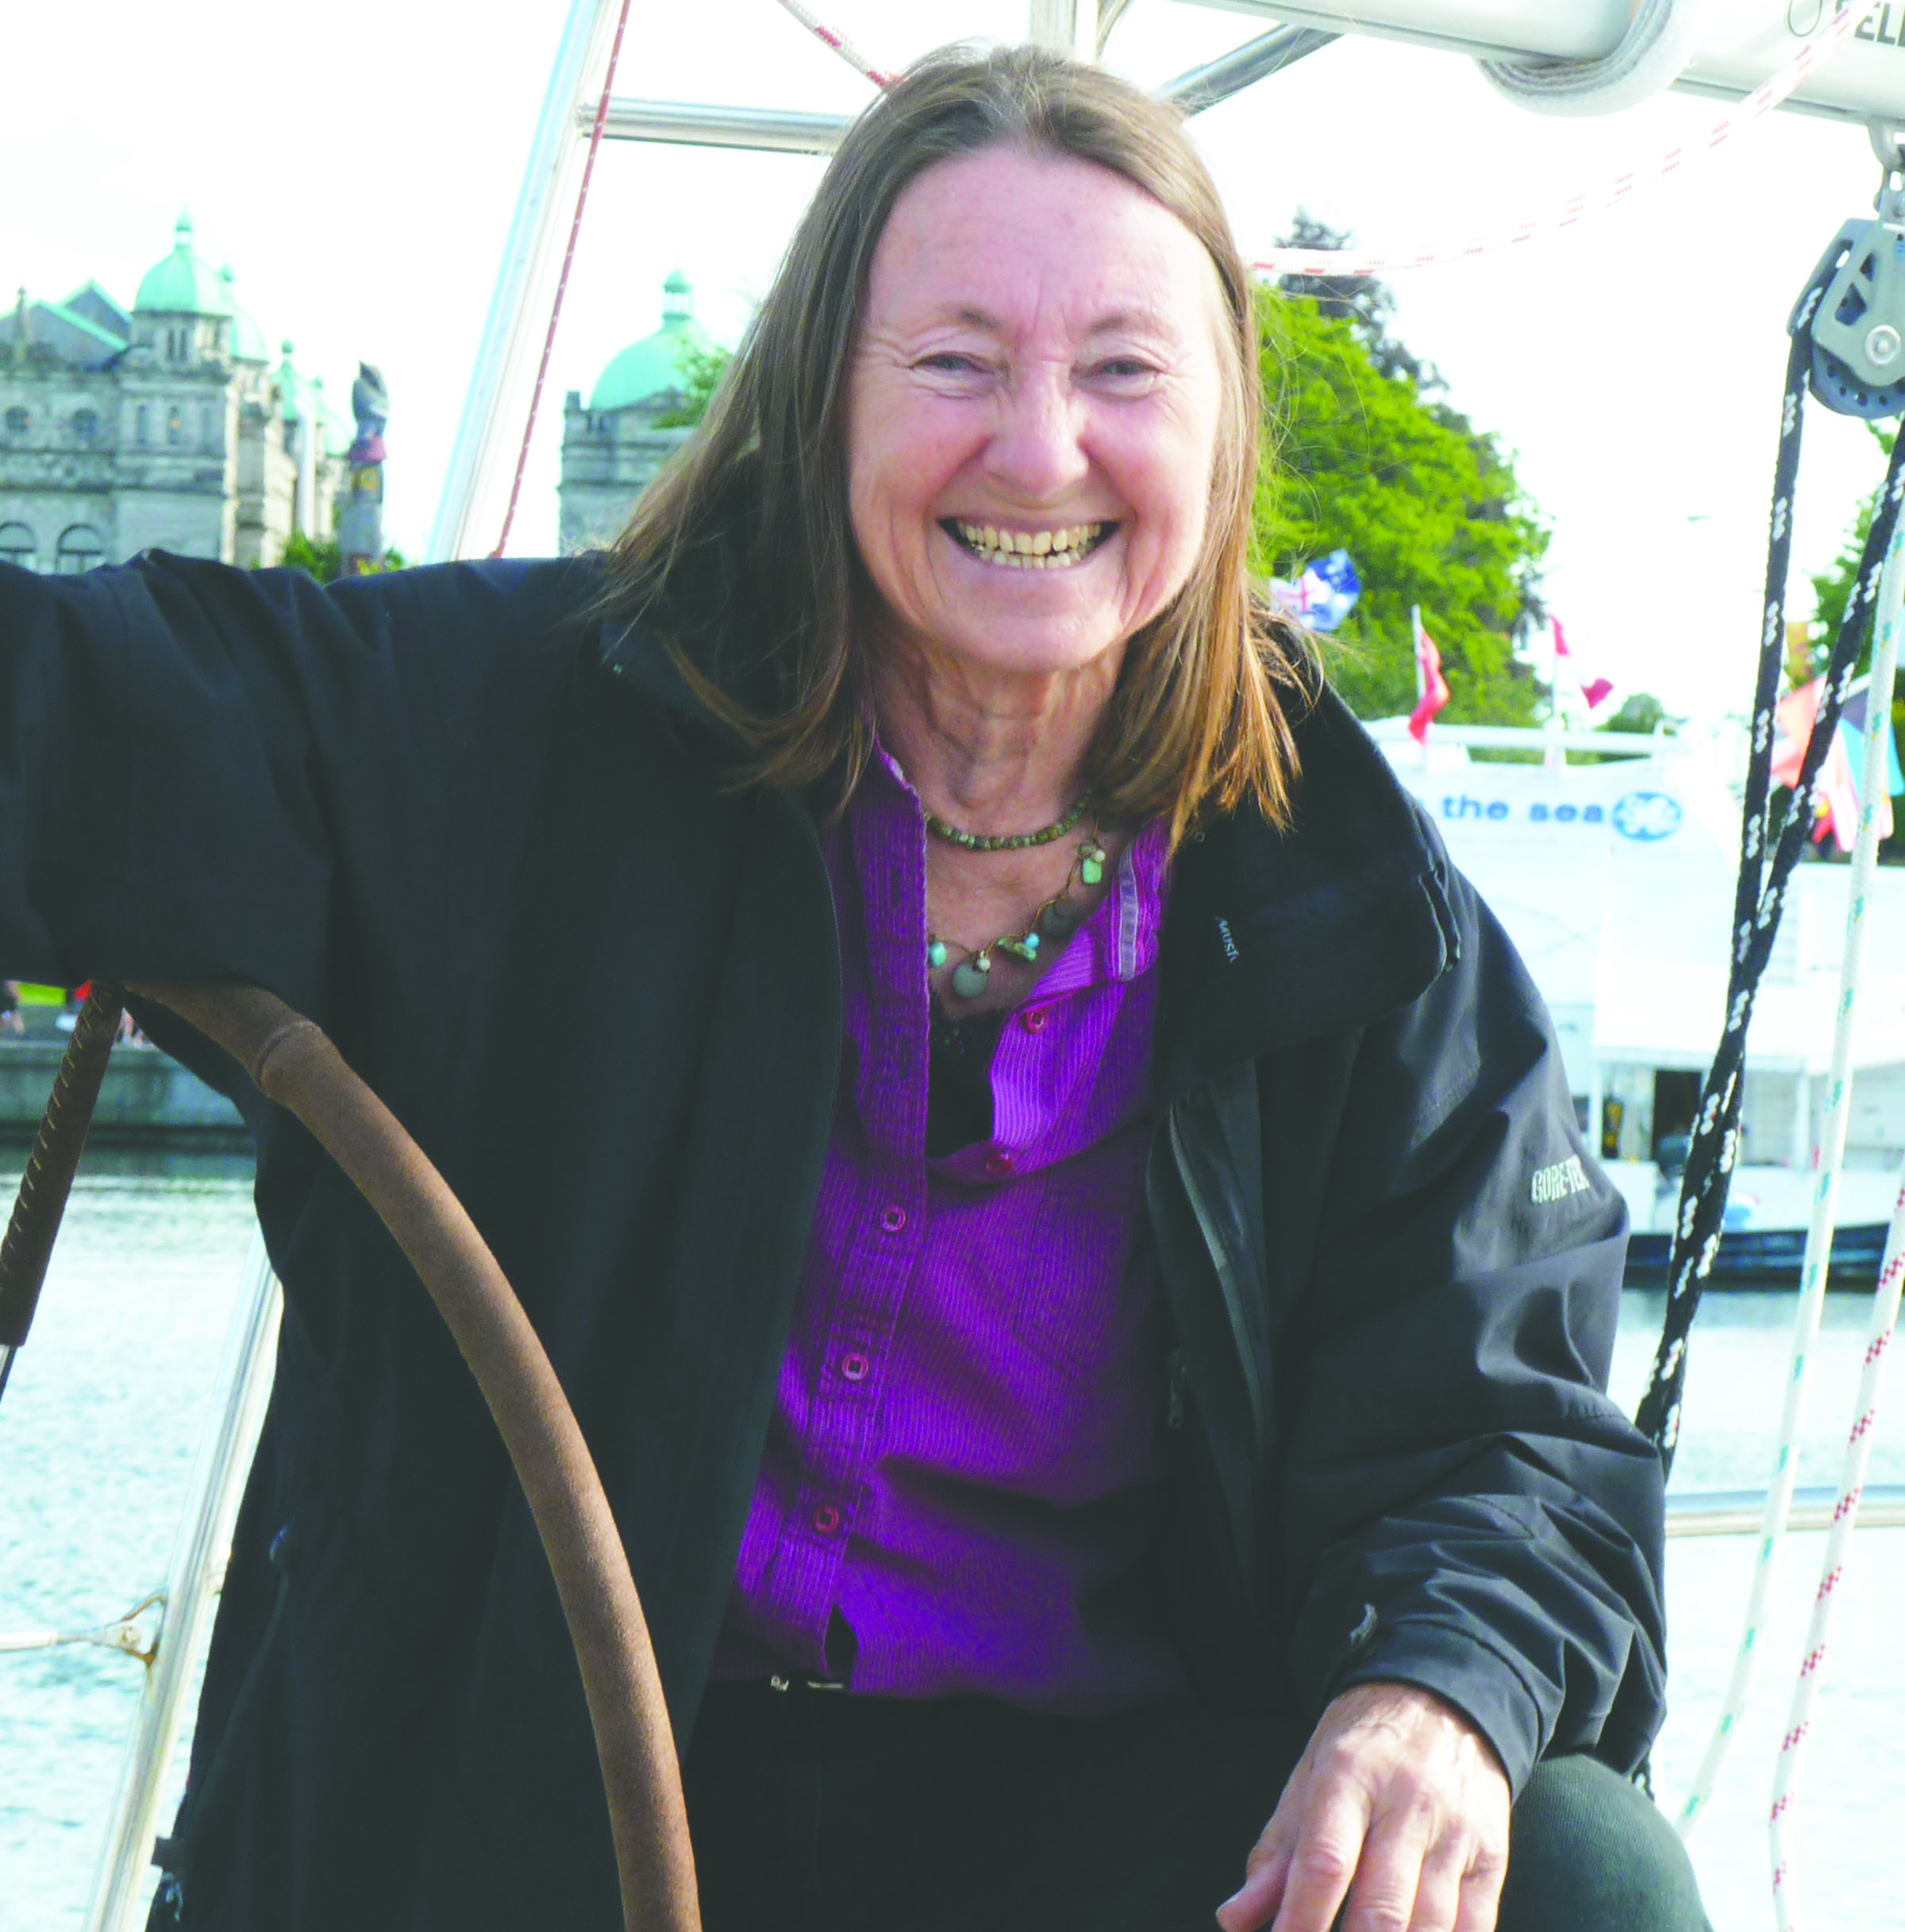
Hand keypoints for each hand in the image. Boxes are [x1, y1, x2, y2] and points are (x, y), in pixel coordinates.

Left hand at [1216, 1680, 1509, 1931]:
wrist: (1444, 1697)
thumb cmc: (1365, 1746)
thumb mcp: (1310, 1775)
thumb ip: (1276, 1853)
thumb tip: (1234, 1918)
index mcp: (1350, 1777)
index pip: (1326, 1862)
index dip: (1301, 1919)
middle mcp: (1407, 1804)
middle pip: (1383, 1906)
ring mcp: (1455, 1833)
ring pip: (1432, 1926)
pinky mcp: (1491, 1857)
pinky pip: (1475, 1926)